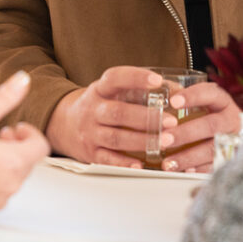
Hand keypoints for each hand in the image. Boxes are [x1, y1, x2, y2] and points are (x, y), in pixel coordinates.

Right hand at [0, 71, 49, 212]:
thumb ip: (3, 99)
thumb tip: (23, 80)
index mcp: (14, 161)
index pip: (41, 146)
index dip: (29, 133)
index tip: (12, 128)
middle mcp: (11, 184)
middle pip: (26, 161)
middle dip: (13, 146)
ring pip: (10, 178)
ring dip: (1, 164)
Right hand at [46, 66, 175, 166]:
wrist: (63, 124)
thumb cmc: (99, 105)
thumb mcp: (113, 91)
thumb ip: (140, 89)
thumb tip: (179, 91)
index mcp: (99, 89)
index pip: (115, 78)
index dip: (136, 77)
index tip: (157, 80)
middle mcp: (93, 110)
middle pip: (118, 112)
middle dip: (146, 118)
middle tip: (172, 121)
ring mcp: (90, 132)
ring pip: (115, 138)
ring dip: (142, 140)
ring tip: (165, 141)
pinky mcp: (90, 153)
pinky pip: (107, 159)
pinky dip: (124, 163)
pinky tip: (141, 164)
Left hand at [164, 82, 242, 172]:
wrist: (242, 138)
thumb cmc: (214, 118)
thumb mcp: (206, 105)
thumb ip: (187, 101)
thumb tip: (158, 95)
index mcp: (223, 103)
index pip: (210, 94)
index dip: (192, 96)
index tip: (173, 101)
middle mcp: (231, 121)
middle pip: (210, 125)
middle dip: (185, 133)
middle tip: (164, 140)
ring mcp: (235, 142)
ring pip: (212, 149)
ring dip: (187, 157)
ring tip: (167, 163)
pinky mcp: (233, 160)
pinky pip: (215, 167)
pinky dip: (198, 170)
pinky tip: (184, 172)